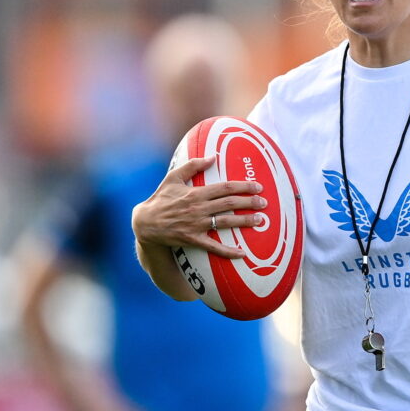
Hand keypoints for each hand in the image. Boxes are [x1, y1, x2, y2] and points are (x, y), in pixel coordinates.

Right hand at [131, 155, 266, 259]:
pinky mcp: (194, 239)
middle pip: (229, 204)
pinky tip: (242, 254)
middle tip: (264, 203)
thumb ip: (193, 165)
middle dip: (249, 202)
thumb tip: (212, 156)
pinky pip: (214, 246)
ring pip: (226, 222)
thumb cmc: (160, 198)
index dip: (243, 186)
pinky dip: (228, 251)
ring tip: (260, 221)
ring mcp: (197, 225)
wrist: (146, 223)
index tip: (257, 187)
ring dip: (244, 221)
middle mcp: (198, 208)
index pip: (224, 187)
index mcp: (196, 192)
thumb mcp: (173, 178)